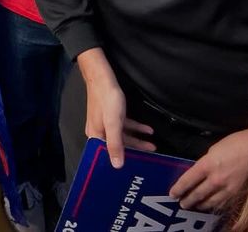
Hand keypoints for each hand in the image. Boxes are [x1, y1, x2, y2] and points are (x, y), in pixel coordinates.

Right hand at [79, 48, 154, 167]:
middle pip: (118, 146)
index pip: (108, 155)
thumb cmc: (107, 100)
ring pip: (122, 136)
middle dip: (135, 150)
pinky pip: (124, 126)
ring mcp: (105, 123)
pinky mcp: (110, 115)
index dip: (122, 162)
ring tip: (152, 144)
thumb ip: (115, 144)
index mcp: (96, 137)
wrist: (102, 78)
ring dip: (137, 139)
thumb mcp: (113, 123)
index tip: (136, 168)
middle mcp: (99, 132)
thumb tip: (117, 166)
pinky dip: (135, 128)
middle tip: (151, 155)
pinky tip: (147, 129)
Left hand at [170, 124, 247, 210]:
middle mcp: (216, 179)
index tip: (172, 194)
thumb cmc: (233, 143)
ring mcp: (228, 187)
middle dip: (188, 200)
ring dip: (200, 205)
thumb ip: (204, 163)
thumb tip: (199, 173)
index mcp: (207, 165)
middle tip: (181, 204)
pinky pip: (223, 202)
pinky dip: (215, 205)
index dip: (179, 188)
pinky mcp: (237, 191)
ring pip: (210, 201)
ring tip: (194, 206)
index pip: (188, 180)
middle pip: (198, 194)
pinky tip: (211, 206)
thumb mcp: (212, 150)